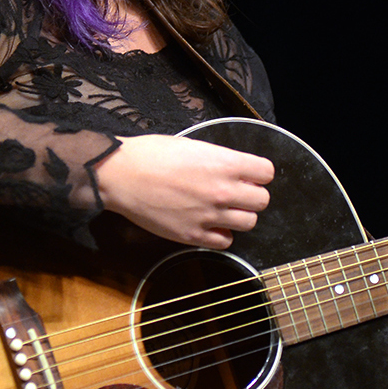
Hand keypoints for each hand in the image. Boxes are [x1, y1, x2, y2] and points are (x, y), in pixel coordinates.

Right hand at [95, 134, 273, 248]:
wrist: (121, 175)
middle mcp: (223, 190)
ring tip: (223, 209)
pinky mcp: (193, 235)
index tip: (250, 174)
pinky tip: (210, 224)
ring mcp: (209, 215)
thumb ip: (221, 160)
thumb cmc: (152, 154)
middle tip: (237, 192)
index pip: (266, 172)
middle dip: (252, 195)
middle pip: (262, 200)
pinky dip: (221, 234)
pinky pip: (225, 241)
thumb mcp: (195, 146)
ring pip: (248, 222)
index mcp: (224, 164)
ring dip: (239, 215)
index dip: (258, 173)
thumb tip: (237, 169)